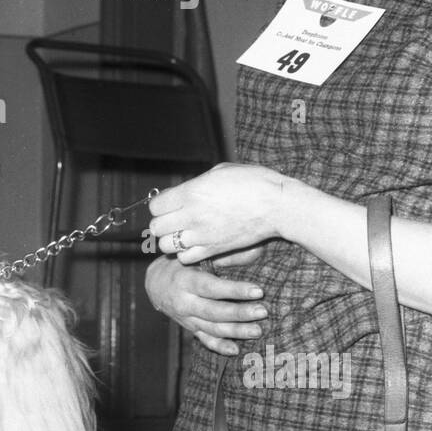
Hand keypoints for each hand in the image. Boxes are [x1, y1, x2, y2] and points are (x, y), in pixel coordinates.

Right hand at [145, 254, 268, 356]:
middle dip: (240, 313)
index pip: (212, 288)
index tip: (258, 291)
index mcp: (186, 281)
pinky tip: (236, 350)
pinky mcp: (190, 328)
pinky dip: (220, 347)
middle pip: (214, 312)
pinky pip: (205, 340)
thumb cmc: (182, 264)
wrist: (156, 284)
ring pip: (213, 328)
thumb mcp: (195, 256)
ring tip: (258, 331)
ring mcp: (187, 319)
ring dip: (236, 331)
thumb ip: (222, 255)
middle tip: (263, 311)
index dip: (235, 290)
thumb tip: (255, 248)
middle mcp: (184, 303)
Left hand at [149, 163, 288, 265]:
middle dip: (162, 224)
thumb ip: (195, 183)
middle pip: (156, 227)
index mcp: (191, 192)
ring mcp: (200, 235)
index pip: (155, 206)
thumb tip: (181, 192)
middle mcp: (191, 215)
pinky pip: (184, 259)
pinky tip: (195, 245)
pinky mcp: (211, 250)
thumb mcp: (220, 171)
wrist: (277, 205)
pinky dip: (185, 254)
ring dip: (171, 241)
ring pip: (165, 246)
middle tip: (174, 220)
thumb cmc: (253, 182)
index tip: (169, 204)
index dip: (160, 205)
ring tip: (183, 234)